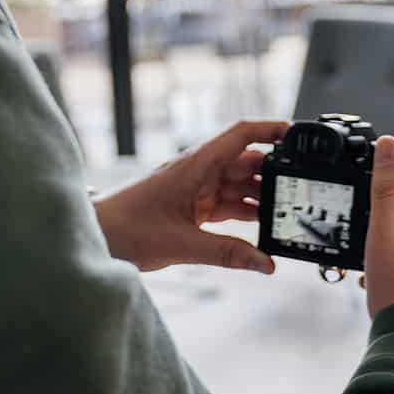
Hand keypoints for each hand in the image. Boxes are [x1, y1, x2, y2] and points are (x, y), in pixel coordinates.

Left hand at [93, 120, 287, 273]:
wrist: (93, 240)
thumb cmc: (125, 229)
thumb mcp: (181, 244)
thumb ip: (227, 254)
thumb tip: (265, 263)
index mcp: (195, 165)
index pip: (240, 134)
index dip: (270, 129)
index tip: (296, 134)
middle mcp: (198, 172)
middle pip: (246, 164)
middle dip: (273, 175)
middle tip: (301, 190)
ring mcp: (195, 190)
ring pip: (238, 187)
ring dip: (260, 200)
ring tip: (286, 214)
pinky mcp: (190, 209)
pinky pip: (226, 207)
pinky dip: (244, 217)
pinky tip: (261, 231)